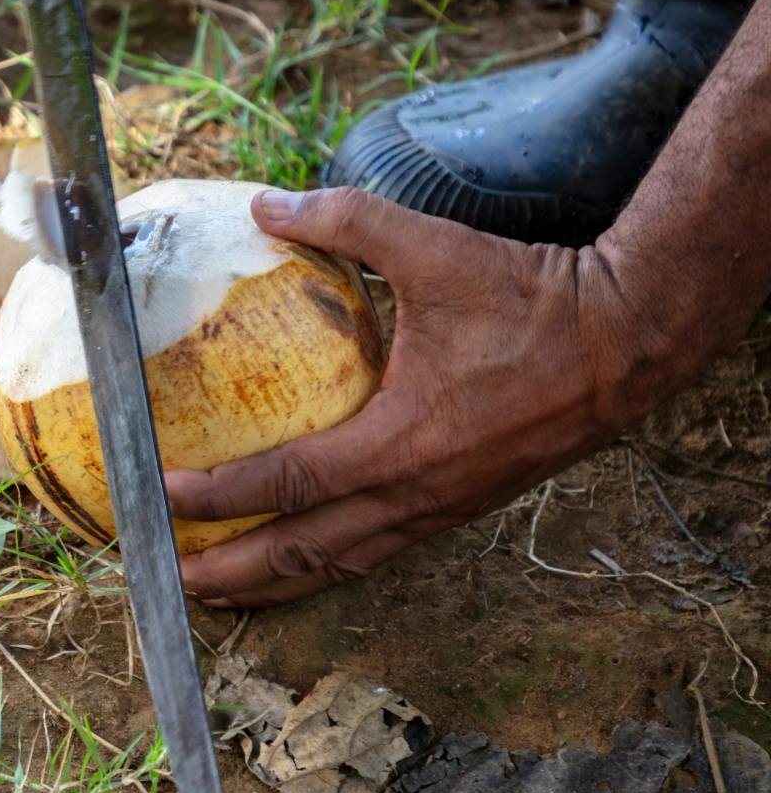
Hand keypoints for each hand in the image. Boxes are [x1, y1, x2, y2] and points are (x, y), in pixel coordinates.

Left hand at [162, 187, 684, 608]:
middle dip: (234, 572)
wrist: (633, 339)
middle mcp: (417, 492)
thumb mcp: (435, 250)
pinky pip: (379, 552)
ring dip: (277, 580)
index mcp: (402, 442)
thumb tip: (265, 205)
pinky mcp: (461, 506)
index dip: (218, 494)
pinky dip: (328, 564)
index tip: (160, 494)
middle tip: (169, 575)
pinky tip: (299, 559)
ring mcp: (442, 508)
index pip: (287, 482)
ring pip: (343, 564)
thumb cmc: (535, 297)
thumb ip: (347, 221)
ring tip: (219, 587)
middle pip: (305, 553)